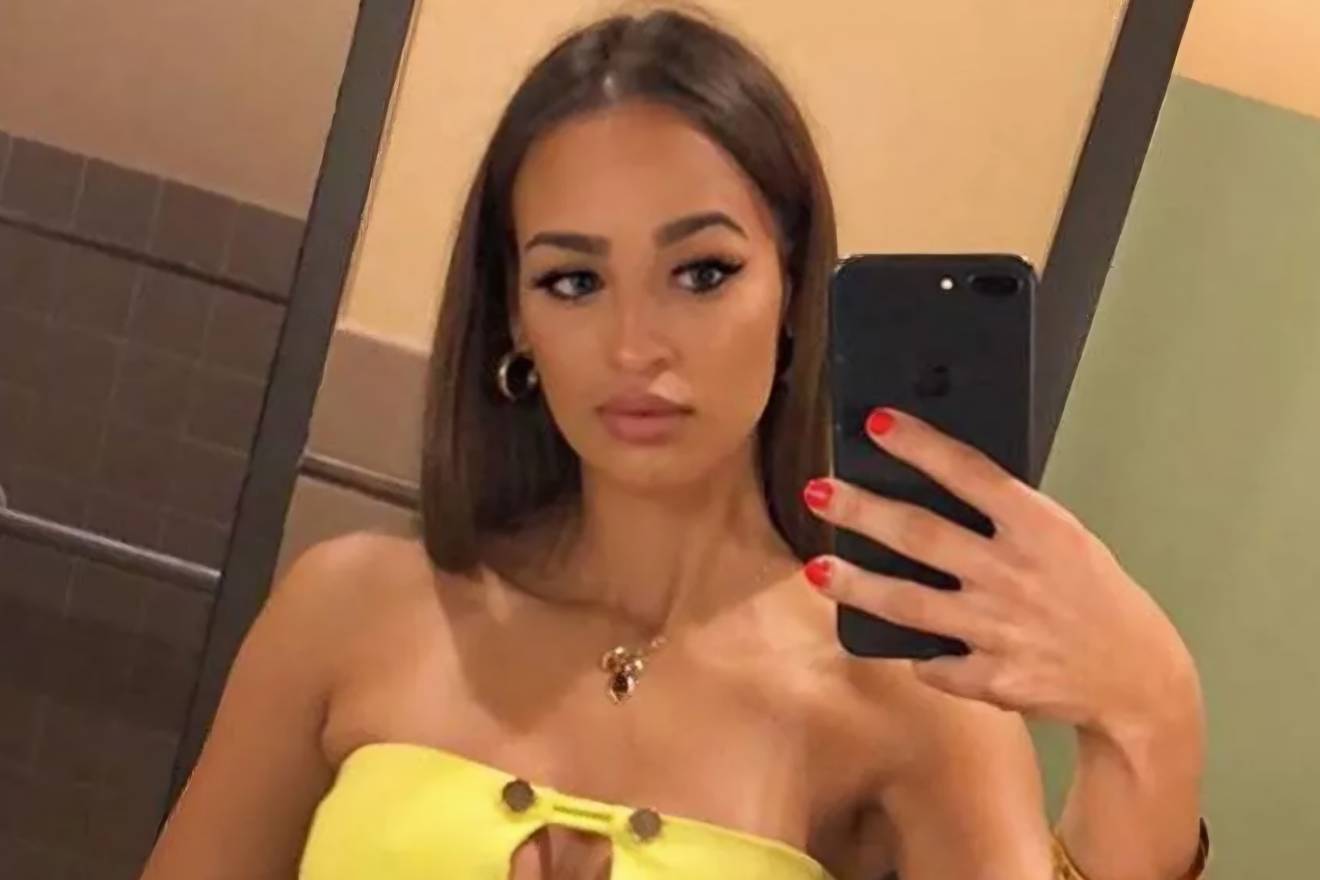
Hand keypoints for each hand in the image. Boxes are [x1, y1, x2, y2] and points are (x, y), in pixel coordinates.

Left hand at [800, 407, 1200, 741]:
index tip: (876, 423)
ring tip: (816, 569)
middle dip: (863, 511)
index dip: (920, 445)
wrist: (1138, 678)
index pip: (971, 473)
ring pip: (910, 603)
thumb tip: (940, 484)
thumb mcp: (1066, 540)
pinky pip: (935, 664)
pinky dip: (918, 656)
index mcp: (1040, 528)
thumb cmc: (1094, 597)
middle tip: (818, 491)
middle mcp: (1015, 573)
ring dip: (857, 585)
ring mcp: (1001, 628)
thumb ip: (1010, 518)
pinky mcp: (994, 678)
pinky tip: (898, 646)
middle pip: (921, 535)